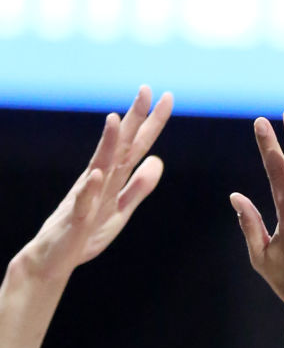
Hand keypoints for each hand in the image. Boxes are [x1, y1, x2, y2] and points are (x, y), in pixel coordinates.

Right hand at [17, 86, 171, 283]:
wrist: (54, 258)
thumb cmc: (86, 233)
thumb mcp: (121, 210)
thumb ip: (138, 187)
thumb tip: (158, 161)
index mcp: (112, 179)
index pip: (136, 146)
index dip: (152, 124)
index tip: (166, 97)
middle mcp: (99, 181)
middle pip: (121, 147)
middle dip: (134, 119)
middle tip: (146, 89)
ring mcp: (87, 198)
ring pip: (100, 167)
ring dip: (108, 144)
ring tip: (116, 119)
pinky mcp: (77, 219)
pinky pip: (84, 203)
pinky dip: (90, 189)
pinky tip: (97, 175)